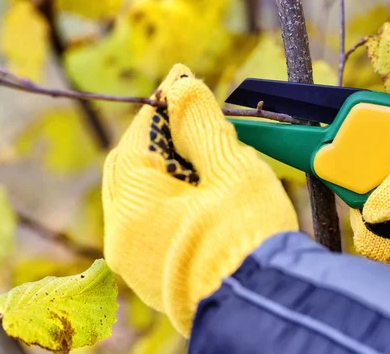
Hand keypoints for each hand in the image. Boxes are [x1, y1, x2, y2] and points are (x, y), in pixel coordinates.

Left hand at [102, 65, 297, 336]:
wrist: (267, 309)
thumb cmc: (251, 236)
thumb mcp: (231, 169)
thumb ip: (202, 124)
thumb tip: (182, 84)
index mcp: (134, 205)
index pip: (140, 137)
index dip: (164, 104)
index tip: (183, 79)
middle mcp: (122, 234)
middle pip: (133, 166)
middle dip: (163, 137)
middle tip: (194, 115)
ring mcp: (134, 259)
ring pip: (141, 195)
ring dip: (167, 168)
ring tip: (203, 151)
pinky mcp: (153, 274)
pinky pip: (151, 222)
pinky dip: (169, 198)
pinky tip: (199, 189)